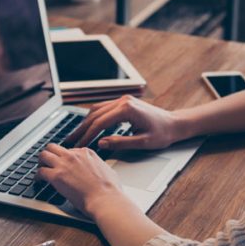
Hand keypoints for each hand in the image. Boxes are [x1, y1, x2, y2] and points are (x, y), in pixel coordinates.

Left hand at [36, 144, 124, 215]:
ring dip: (41, 162)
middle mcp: (73, 155)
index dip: (64, 158)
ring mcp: (64, 164)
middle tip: (47, 163)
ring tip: (41, 170)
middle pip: (53, 147)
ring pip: (44, 155)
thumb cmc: (109, 189)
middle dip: (49, 154)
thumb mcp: (107, 169)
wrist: (105, 199)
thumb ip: (98, 166)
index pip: (69, 150)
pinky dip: (37, 176)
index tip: (62, 164)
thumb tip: (98, 169)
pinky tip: (39, 181)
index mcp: (86, 153)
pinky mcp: (56, 176)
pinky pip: (40, 171)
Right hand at [64, 95, 183, 150]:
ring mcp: (122, 100)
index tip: (80, 145)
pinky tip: (87, 127)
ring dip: (85, 122)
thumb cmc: (162, 133)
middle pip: (95, 114)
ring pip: (97, 109)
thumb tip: (101, 143)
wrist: (174, 124)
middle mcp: (123, 101)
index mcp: (127, 109)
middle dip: (82, 128)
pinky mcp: (123, 103)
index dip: (88, 135)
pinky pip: (103, 108)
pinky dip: (93, 118)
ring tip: (76, 135)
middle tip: (70, 140)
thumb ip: (121, 142)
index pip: (100, 122)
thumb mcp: (142, 142)